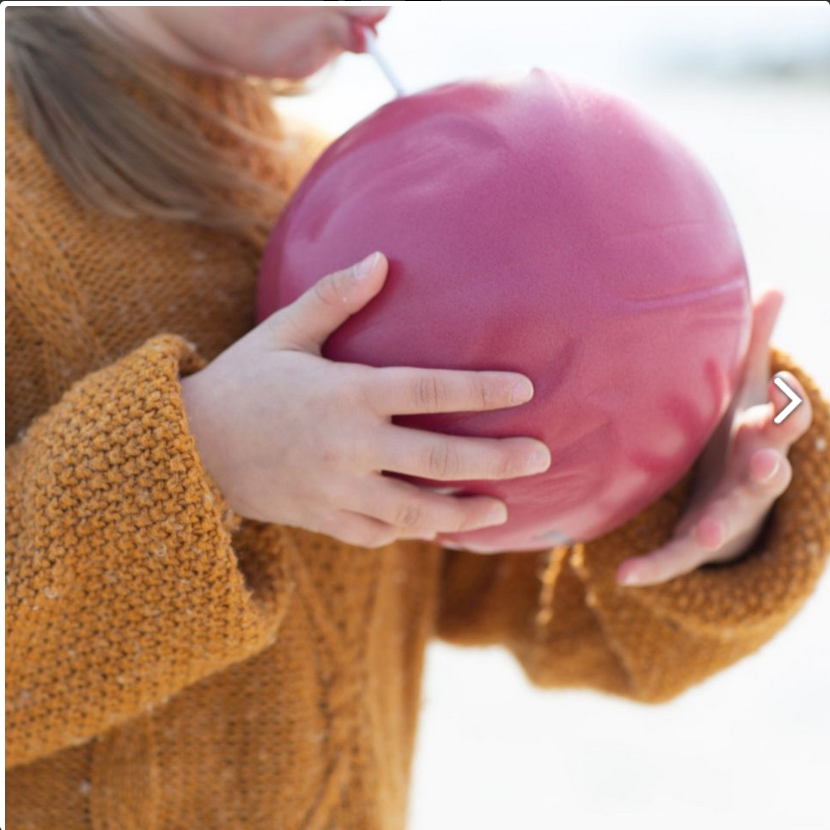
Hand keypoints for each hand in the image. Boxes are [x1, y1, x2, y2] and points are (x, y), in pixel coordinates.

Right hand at [181, 252, 549, 548]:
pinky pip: (378, 533)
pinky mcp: (324, 519)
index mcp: (346, 393)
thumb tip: (381, 258)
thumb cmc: (242, 381)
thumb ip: (334, 297)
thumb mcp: (283, 332)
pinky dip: (412, 533)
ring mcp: (337, 489)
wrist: (188, 447)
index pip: (429, 389)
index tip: (524, 390)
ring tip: (502, 509)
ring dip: (463, 512)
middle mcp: (349, 445)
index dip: (481, 389)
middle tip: (542, 458)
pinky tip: (440, 529)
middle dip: (496, 460)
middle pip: (438, 457)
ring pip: (415, 510)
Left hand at [617, 289, 812, 586]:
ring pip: (728, 523)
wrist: (727, 493)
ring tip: (708, 534)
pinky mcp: (695, 542)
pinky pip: (676, 558)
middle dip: (768, 470)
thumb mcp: (745, 387)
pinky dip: (654, 568)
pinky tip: (623, 575)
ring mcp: (726, 515)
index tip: (786, 396)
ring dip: (721, 528)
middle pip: (767, 476)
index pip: (786, 423)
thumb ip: (755, 343)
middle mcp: (751, 478)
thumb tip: (776, 281)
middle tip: (767, 464)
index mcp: (761, 436)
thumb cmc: (733, 429)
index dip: (789, 412)